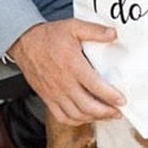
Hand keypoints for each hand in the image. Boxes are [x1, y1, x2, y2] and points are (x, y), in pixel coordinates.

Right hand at [8, 19, 123, 126]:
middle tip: (118, 111)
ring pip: (77, 114)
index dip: (111, 96)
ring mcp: (54, 93)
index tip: (122, 100)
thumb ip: (94, 31)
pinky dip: (76, 121)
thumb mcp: (73, 26)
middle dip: (106, 112)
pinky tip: (85, 117)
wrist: (24, 42)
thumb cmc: (49, 35)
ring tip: (106, 115)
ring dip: (94, 118)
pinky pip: (62, 117)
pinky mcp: (47, 98)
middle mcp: (64, 83)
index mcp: (72, 65)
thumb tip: (113, 34)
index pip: (95, 86)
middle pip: (88, 106)